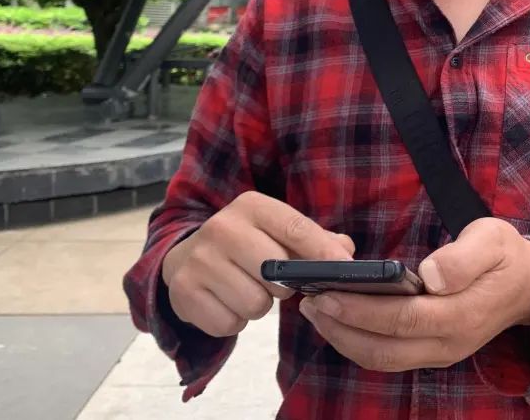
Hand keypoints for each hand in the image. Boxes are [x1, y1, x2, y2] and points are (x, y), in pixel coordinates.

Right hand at [161, 191, 354, 337]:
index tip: (345, 271)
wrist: (185, 259)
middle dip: (283, 287)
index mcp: (252, 206)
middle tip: (273, 283)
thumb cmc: (247, 245)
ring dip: (258, 306)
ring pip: (255, 303)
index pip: (296, 228)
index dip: (323, 252)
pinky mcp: (183, 291)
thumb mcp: (277, 231)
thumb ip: (315, 239)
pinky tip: (226, 302)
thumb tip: (345, 251)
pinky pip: (229, 323)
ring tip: (247, 290)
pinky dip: (234, 321)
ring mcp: (199, 259)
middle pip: (277, 273)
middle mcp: (222, 226)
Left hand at [297, 218, 529, 371]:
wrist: (529, 286)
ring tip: (315, 311)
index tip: (327, 293)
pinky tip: (340, 319)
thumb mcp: (493, 240)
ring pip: (383, 359)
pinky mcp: (433, 351)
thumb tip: (430, 275)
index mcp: (462, 314)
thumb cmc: (505, 256)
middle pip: (384, 349)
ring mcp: (441, 352)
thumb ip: (463, 257)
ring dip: (344, 339)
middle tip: (308, 302)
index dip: (361, 310)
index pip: (402, 319)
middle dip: (341, 329)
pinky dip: (359, 342)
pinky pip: (389, 356)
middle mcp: (449, 342)